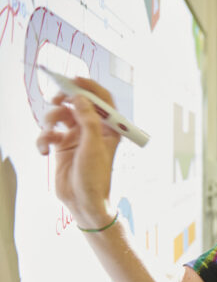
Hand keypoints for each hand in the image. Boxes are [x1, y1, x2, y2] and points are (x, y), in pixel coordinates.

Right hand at [36, 77, 120, 227]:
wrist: (83, 202)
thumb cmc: (96, 177)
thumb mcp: (94, 146)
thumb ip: (88, 120)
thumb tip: (81, 98)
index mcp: (109, 128)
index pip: (101, 99)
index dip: (89, 87)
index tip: (74, 79)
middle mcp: (93, 129)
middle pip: (77, 102)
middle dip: (65, 99)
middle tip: (57, 99)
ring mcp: (76, 136)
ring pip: (59, 115)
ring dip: (50, 121)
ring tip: (49, 133)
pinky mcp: (62, 145)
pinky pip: (48, 133)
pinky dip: (43, 139)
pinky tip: (44, 151)